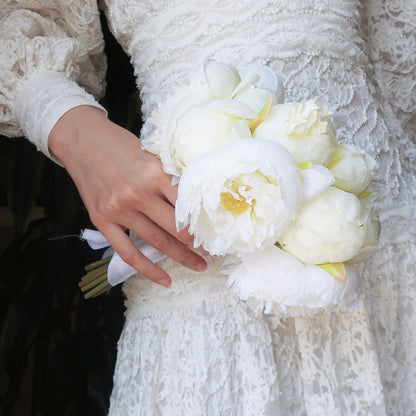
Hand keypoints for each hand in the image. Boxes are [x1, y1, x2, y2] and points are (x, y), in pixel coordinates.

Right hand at [48, 106, 206, 286]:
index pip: (186, 205)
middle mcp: (137, 193)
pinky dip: (147, 269)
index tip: (216, 231)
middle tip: (213, 252)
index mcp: (154, 173)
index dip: (203, 222)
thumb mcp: (152, 154)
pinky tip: (165, 279)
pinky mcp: (102, 221)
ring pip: (157, 242)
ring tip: (199, 266)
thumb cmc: (121, 144)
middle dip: (198, 243)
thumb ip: (170, 178)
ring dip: (181, 257)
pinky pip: (128, 252)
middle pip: (175, 227)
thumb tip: (196, 201)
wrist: (81, 141)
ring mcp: (118, 210)